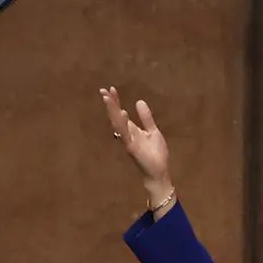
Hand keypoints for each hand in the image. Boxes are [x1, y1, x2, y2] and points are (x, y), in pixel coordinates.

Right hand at [99, 87, 173, 207]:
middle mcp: (127, 135)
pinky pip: (126, 135)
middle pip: (116, 117)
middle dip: (110, 104)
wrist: (158, 172)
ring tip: (108, 98)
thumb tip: (139, 101)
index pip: (120, 113)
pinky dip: (123, 124)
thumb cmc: (156, 154)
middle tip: (103, 90)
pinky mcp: (132, 148)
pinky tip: (123, 114)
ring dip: (113, 111)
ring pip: (117, 124)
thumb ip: (146, 118)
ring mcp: (128, 141)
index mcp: (132, 130)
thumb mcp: (153, 131)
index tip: (110, 89)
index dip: (115, 102)